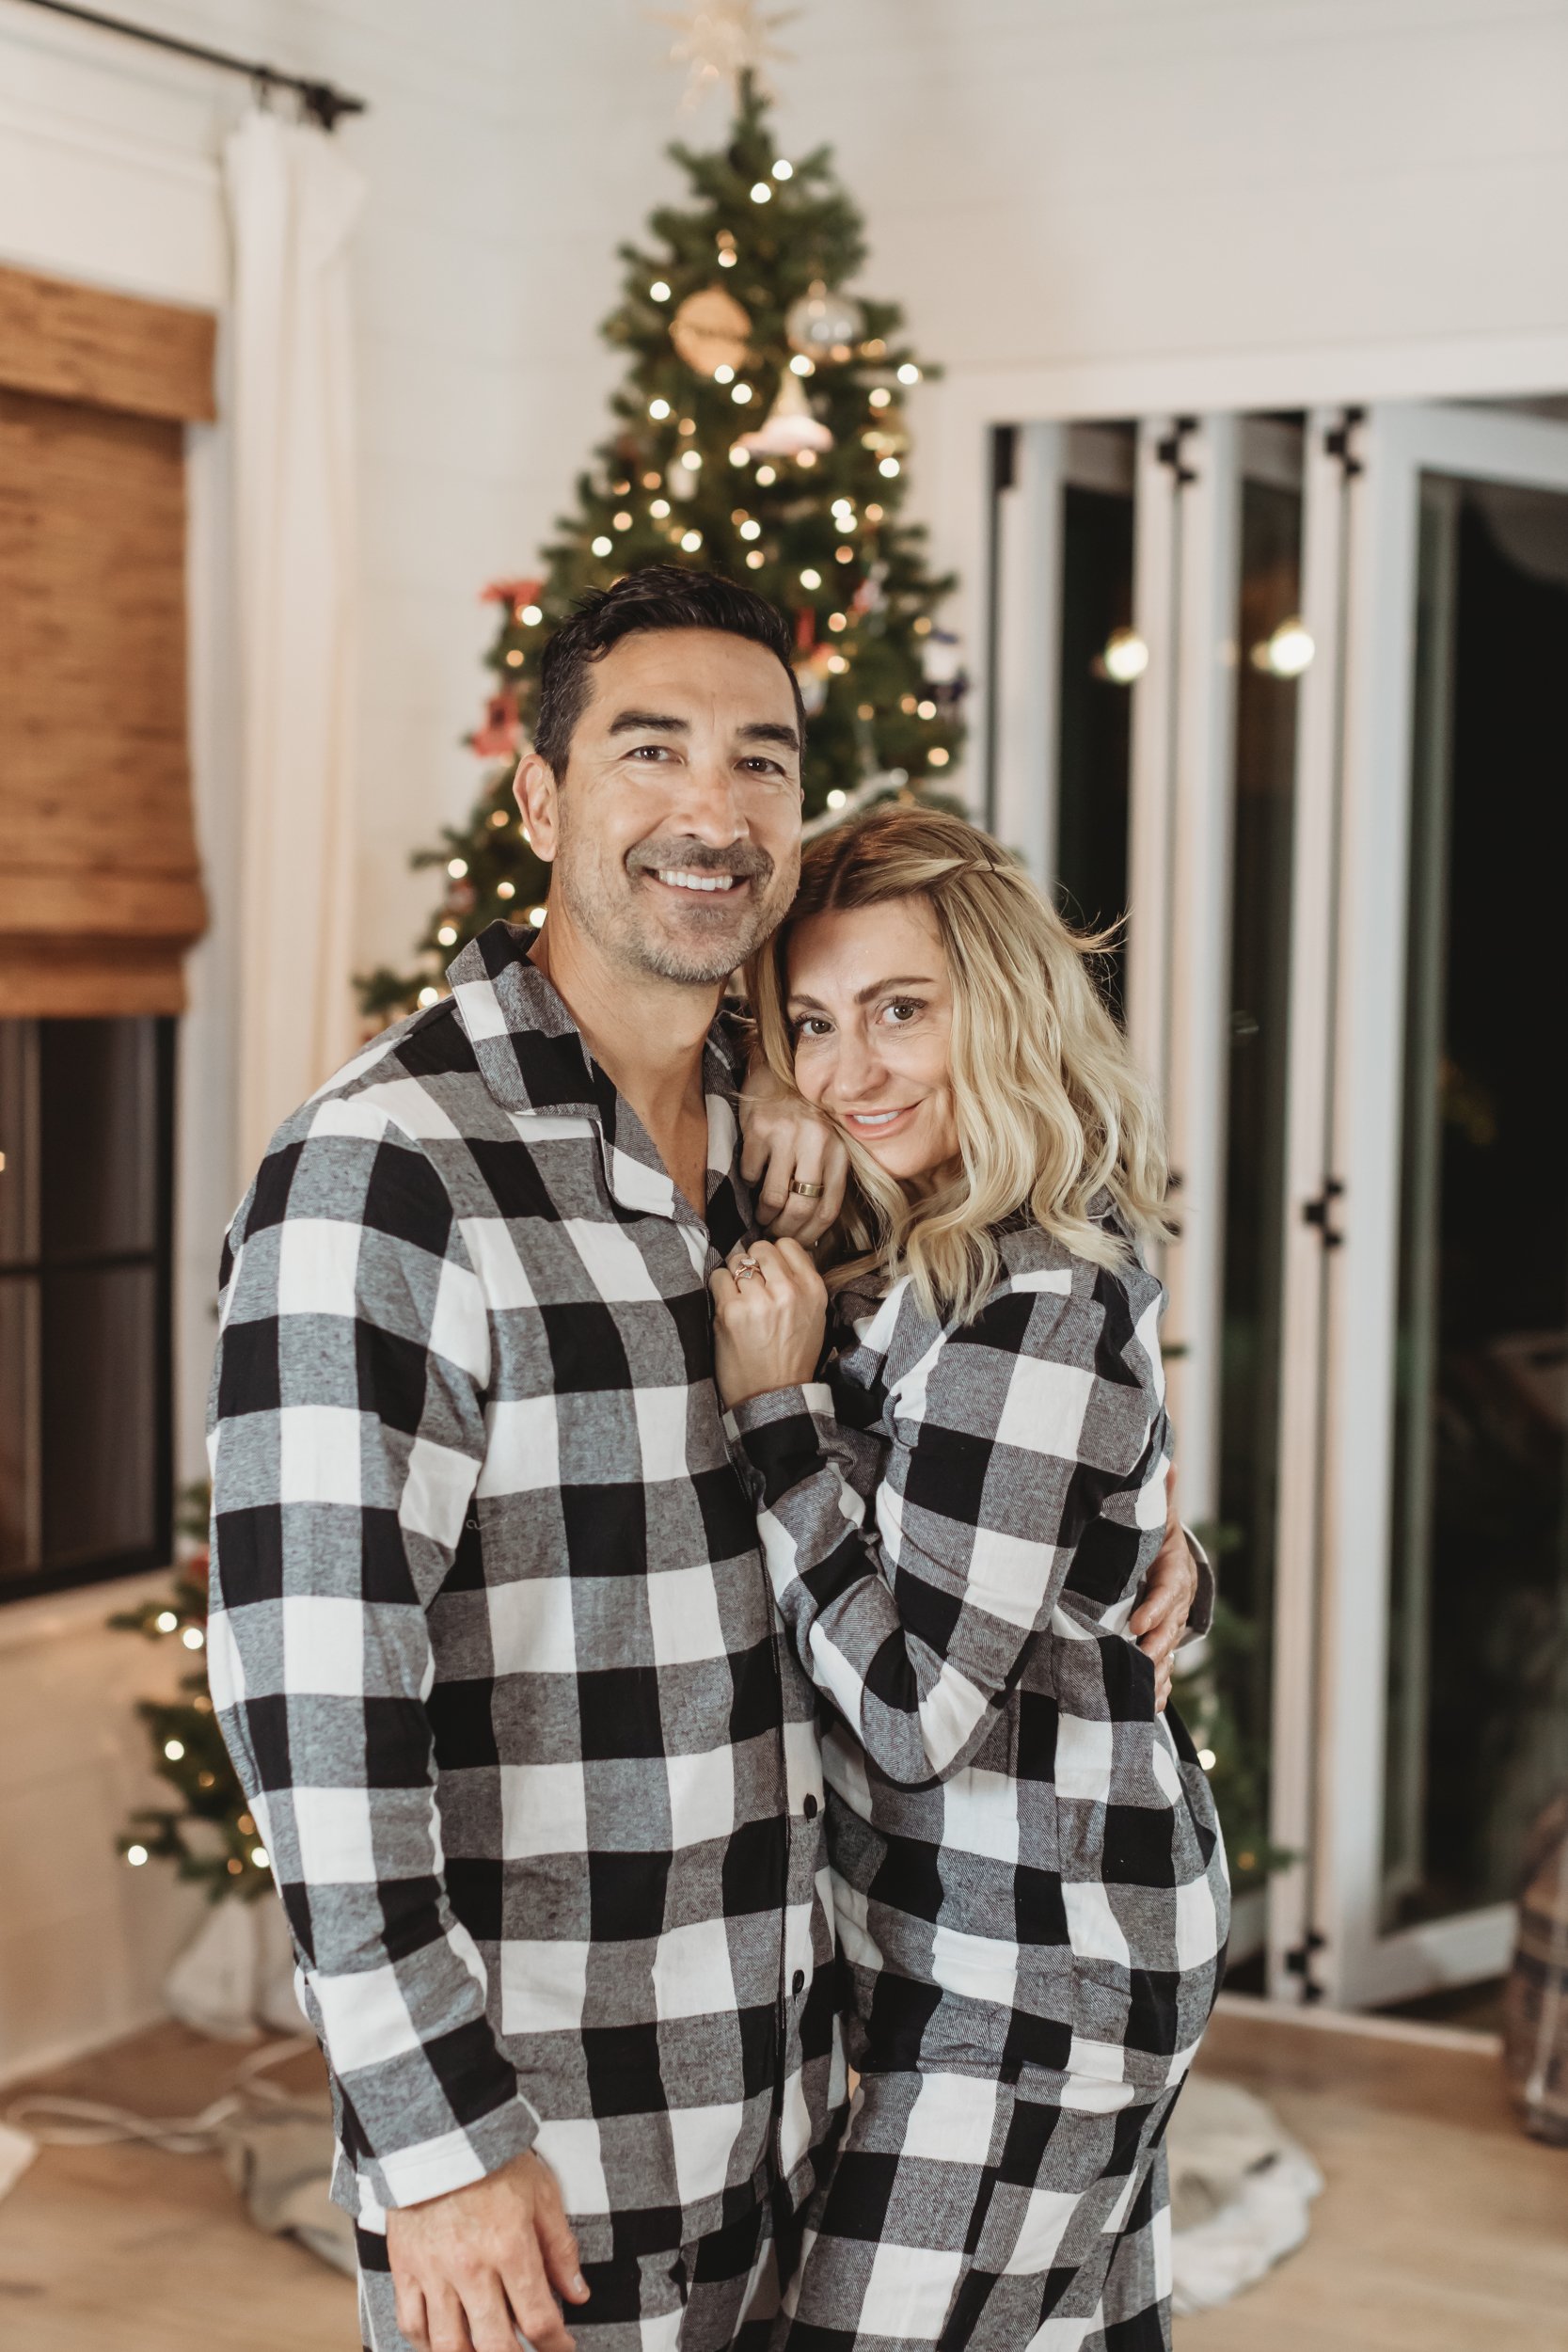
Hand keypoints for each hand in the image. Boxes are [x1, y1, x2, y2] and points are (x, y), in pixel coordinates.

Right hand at [385, 2148, 588, 2351]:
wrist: (440, 2133)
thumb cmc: (496, 2161)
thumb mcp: (542, 2194)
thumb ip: (560, 2249)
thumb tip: (578, 2295)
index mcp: (510, 2247)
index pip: (538, 2321)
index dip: (557, 2345)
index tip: (564, 2346)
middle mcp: (470, 2268)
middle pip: (495, 2346)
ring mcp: (433, 2272)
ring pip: (450, 2346)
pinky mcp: (405, 2268)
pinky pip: (411, 2325)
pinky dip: (427, 2347)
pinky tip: (445, 2348)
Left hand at [709, 1238, 827, 1408]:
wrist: (774, 1394)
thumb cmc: (792, 1356)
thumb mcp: (814, 1316)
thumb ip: (800, 1282)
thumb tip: (778, 1255)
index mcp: (812, 1289)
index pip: (787, 1245)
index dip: (774, 1255)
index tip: (769, 1269)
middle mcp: (787, 1291)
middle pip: (760, 1248)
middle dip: (752, 1262)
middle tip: (751, 1284)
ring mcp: (758, 1300)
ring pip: (736, 1261)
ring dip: (734, 1277)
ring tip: (740, 1299)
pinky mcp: (731, 1312)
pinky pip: (718, 1278)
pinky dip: (719, 1288)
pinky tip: (727, 1306)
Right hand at [739, 1056, 848, 1244]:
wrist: (780, 1074)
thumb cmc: (806, 1118)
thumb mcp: (828, 1145)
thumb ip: (826, 1179)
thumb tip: (811, 1230)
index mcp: (839, 1152)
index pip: (828, 1209)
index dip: (810, 1236)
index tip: (796, 1246)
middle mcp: (817, 1143)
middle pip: (801, 1208)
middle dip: (784, 1230)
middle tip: (773, 1235)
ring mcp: (788, 1135)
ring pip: (773, 1198)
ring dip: (764, 1214)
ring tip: (762, 1215)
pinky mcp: (759, 1128)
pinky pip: (751, 1173)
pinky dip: (750, 1181)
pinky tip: (754, 1175)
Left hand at [1128, 1467, 1197, 1713]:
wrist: (1169, 1560)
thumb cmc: (1154, 1535)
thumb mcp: (1157, 1515)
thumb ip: (1160, 1494)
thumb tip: (1168, 1459)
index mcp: (1174, 1571)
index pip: (1168, 1590)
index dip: (1156, 1608)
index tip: (1137, 1624)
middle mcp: (1177, 1603)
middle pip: (1170, 1629)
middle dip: (1156, 1647)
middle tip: (1138, 1661)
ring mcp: (1172, 1626)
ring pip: (1168, 1653)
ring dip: (1158, 1673)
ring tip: (1146, 1694)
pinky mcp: (1162, 1643)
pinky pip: (1164, 1669)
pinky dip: (1159, 1690)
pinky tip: (1151, 1707)